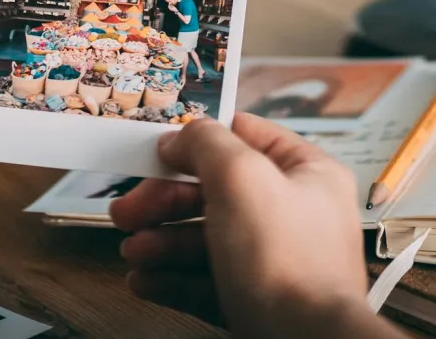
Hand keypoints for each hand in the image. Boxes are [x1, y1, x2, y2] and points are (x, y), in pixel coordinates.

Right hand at [110, 114, 385, 337]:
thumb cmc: (290, 264)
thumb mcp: (241, 178)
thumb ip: (207, 143)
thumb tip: (182, 134)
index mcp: (306, 174)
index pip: (246, 138)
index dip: (198, 141)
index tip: (157, 149)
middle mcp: (293, 215)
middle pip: (214, 193)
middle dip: (164, 201)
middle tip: (129, 209)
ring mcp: (274, 262)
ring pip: (204, 240)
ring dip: (161, 242)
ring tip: (133, 251)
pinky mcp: (255, 301)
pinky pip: (205, 281)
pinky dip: (171, 278)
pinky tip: (145, 280)